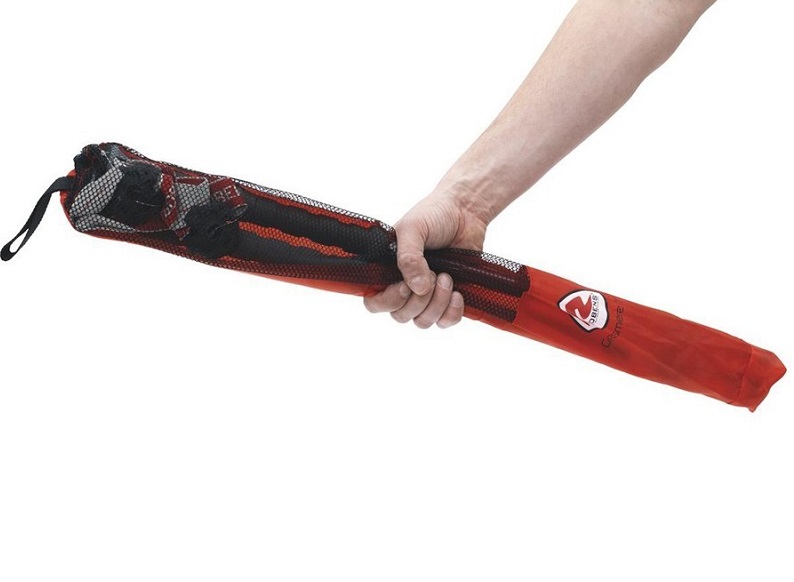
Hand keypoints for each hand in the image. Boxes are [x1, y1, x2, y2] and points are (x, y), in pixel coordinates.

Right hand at [364, 187, 486, 327]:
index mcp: (387, 271)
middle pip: (401, 316)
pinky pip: (445, 322)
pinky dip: (452, 312)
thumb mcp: (413, 228)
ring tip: (447, 276)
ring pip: (423, 322)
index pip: (374, 303)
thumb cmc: (434, 215)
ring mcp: (426, 296)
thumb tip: (417, 288)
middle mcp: (404, 287)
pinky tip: (458, 293)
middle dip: (419, 299)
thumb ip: (408, 257)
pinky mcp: (448, 300)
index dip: (389, 301)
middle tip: (434, 272)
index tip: (405, 285)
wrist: (465, 211)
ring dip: (437, 303)